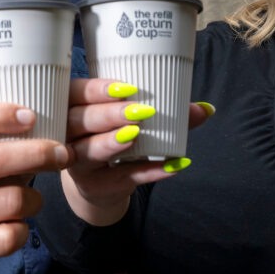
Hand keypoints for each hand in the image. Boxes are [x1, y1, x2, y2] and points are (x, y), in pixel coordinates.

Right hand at [0, 102, 70, 273]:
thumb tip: (52, 128)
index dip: (1, 114)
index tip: (32, 115)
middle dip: (39, 155)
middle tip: (63, 154)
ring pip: (12, 201)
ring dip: (34, 200)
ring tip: (33, 200)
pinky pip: (9, 237)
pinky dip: (22, 231)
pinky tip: (17, 226)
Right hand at [61, 77, 212, 224]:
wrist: (98, 182)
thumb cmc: (113, 137)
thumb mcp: (129, 120)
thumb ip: (164, 113)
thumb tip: (205, 109)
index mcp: (72, 106)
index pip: (75, 93)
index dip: (95, 90)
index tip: (126, 87)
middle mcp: (68, 134)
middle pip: (79, 121)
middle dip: (108, 115)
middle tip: (138, 111)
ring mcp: (78, 163)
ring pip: (89, 151)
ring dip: (112, 143)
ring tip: (136, 135)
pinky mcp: (95, 186)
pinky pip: (121, 178)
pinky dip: (148, 172)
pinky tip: (173, 166)